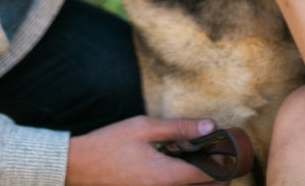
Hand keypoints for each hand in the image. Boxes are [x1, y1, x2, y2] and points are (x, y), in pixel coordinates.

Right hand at [66, 116, 220, 185]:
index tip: (226, 149)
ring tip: (200, 165)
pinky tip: (178, 172)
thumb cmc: (110, 143)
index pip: (209, 175)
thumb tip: (210, 125)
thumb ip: (180, 128)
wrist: (79, 166)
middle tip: (217, 158)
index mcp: (167, 175)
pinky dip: (183, 184)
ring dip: (201, 183)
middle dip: (217, 176)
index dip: (223, 162)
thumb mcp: (145, 128)